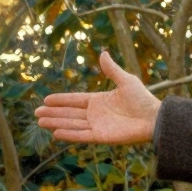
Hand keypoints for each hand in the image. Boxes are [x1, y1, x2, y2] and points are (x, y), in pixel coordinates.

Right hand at [34, 50, 161, 143]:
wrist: (154, 118)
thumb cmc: (143, 99)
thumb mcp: (126, 80)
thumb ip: (111, 69)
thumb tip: (103, 53)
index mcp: (99, 101)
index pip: (75, 100)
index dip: (61, 100)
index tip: (46, 100)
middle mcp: (96, 114)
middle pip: (70, 113)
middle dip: (53, 113)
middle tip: (37, 113)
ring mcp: (98, 126)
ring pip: (72, 124)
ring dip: (56, 123)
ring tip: (40, 122)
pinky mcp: (102, 137)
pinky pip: (82, 136)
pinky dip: (69, 134)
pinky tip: (55, 133)